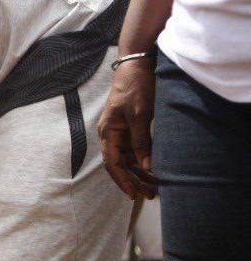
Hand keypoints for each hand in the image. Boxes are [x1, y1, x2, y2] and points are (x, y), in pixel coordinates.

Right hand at [99, 58, 158, 199]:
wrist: (137, 65)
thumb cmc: (135, 87)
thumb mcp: (140, 115)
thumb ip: (142, 141)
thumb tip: (147, 166)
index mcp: (107, 132)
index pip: (112, 163)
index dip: (122, 180)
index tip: (133, 194)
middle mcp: (111, 135)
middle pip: (120, 164)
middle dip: (133, 180)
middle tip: (148, 195)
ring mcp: (120, 132)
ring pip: (128, 159)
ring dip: (139, 173)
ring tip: (153, 187)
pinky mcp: (130, 128)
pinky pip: (135, 150)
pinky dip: (144, 161)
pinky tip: (153, 170)